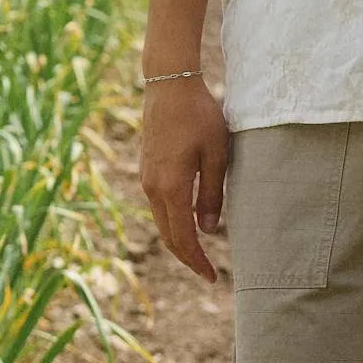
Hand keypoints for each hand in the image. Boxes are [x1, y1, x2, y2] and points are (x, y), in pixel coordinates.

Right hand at [141, 73, 232, 280]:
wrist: (169, 84)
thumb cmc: (198, 115)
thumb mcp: (215, 154)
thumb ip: (212, 194)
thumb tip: (209, 230)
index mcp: (170, 188)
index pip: (183, 238)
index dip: (197, 261)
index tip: (212, 278)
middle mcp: (152, 188)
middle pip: (167, 235)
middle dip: (187, 257)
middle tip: (208, 273)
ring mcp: (146, 178)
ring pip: (161, 221)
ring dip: (179, 239)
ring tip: (201, 251)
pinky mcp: (147, 168)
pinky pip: (159, 205)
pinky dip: (173, 221)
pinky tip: (189, 221)